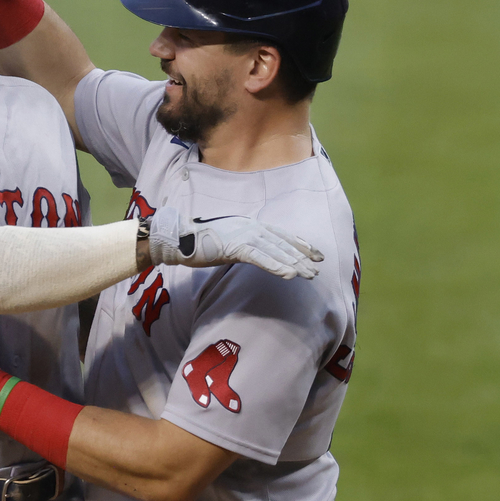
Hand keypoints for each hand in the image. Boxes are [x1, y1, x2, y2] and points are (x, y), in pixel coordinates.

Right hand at [147, 207, 324, 278]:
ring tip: (310, 275)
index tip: (315, 253)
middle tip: (319, 266)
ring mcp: (243, 235)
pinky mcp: (235, 246)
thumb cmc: (201, 242)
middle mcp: (251, 227)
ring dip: (295, 263)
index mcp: (250, 225)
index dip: (300, 243)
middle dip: (303, 255)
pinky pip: (260, 258)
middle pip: (283, 243)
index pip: (281, 234)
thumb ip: (244, 245)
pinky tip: (290, 276)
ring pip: (276, 251)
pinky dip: (277, 266)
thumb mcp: (228, 241)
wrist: (179, 239)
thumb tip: (256, 254)